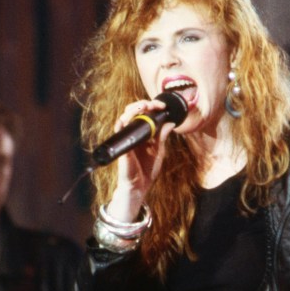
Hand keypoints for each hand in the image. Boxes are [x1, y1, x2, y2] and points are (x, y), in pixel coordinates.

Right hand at [106, 99, 178, 220]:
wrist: (140, 185)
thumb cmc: (147, 169)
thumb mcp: (159, 151)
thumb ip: (162, 137)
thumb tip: (171, 123)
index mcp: (144, 133)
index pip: (145, 114)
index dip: (153, 107)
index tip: (162, 106)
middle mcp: (134, 133)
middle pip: (134, 112)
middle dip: (143, 104)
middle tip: (154, 104)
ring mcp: (127, 138)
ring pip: (125, 117)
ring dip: (133, 109)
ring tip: (143, 106)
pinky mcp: (122, 146)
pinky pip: (119, 131)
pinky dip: (122, 123)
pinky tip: (127, 118)